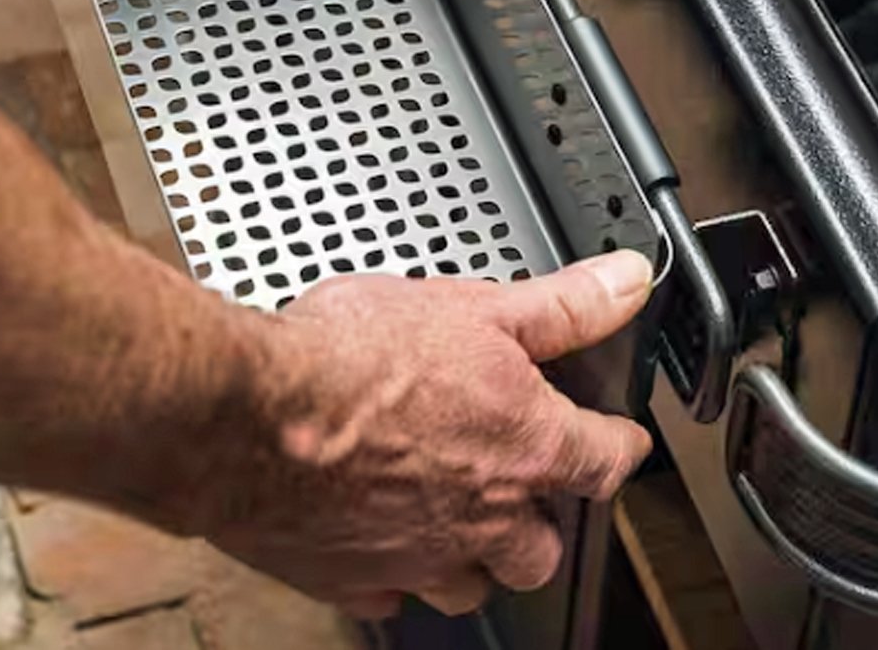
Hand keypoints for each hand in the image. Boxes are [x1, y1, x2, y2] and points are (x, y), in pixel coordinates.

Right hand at [208, 252, 653, 618]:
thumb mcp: (472, 307)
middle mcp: (482, 518)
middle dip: (543, 522)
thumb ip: (560, 305)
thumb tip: (627, 283)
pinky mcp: (351, 578)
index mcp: (524, 448)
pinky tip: (374, 531)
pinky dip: (391, 570)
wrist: (251, 411)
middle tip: (522, 485)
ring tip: (451, 513)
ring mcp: (417, 558)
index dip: (619, 444)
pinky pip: (389, 593)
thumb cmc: (351, 359)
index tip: (618, 440)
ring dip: (471, 554)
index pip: (607, 460)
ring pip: (471, 584)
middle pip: (545, 549)